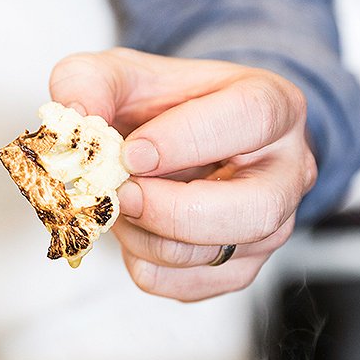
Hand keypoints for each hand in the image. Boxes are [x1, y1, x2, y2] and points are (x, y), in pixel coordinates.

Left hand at [49, 48, 316, 301]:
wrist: (175, 138)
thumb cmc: (163, 104)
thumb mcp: (122, 74)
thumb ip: (90, 81)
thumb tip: (73, 111)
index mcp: (272, 105)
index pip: (251, 118)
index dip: (186, 139)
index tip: (131, 152)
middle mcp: (286, 169)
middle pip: (255, 209)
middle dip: (172, 210)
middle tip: (121, 194)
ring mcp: (271, 225)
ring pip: (217, 254)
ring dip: (147, 237)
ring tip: (118, 204)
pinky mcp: (242, 267)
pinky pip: (191, 286)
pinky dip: (146, 265)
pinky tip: (133, 230)